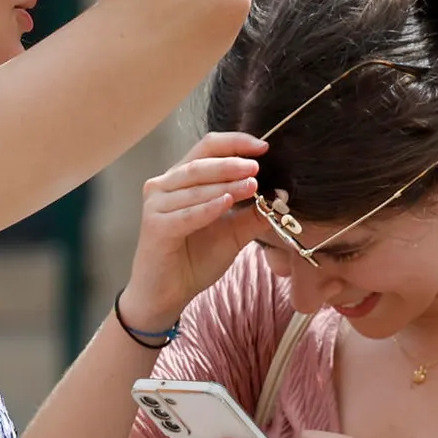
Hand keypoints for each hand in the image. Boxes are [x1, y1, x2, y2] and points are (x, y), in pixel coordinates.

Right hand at [121, 132, 267, 325]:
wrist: (168, 293)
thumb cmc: (196, 259)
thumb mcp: (233, 233)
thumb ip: (253, 214)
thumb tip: (282, 196)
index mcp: (182, 178)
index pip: (208, 147)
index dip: (235, 143)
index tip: (263, 147)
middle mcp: (165, 185)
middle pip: (200, 162)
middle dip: (232, 163)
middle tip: (257, 166)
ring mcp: (156, 204)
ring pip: (194, 186)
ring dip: (225, 184)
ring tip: (251, 185)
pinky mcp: (155, 226)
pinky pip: (185, 214)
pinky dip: (207, 208)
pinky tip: (227, 204)